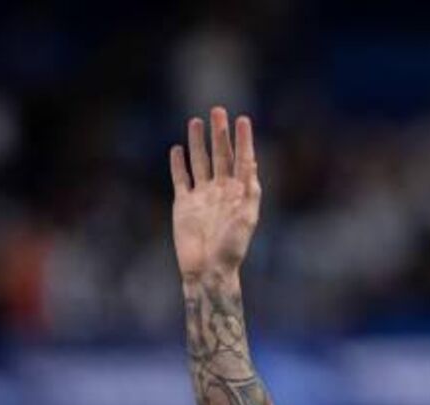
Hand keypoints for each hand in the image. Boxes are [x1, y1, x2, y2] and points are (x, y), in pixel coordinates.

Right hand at [169, 107, 261, 280]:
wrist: (207, 269)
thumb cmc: (232, 248)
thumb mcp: (247, 220)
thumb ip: (249, 193)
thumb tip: (251, 166)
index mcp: (240, 193)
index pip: (243, 159)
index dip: (243, 140)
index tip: (243, 119)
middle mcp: (222, 191)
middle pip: (221, 155)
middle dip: (220, 134)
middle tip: (218, 110)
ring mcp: (202, 196)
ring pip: (200, 162)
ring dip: (199, 142)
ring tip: (197, 121)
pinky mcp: (184, 203)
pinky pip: (181, 179)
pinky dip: (178, 164)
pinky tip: (177, 149)